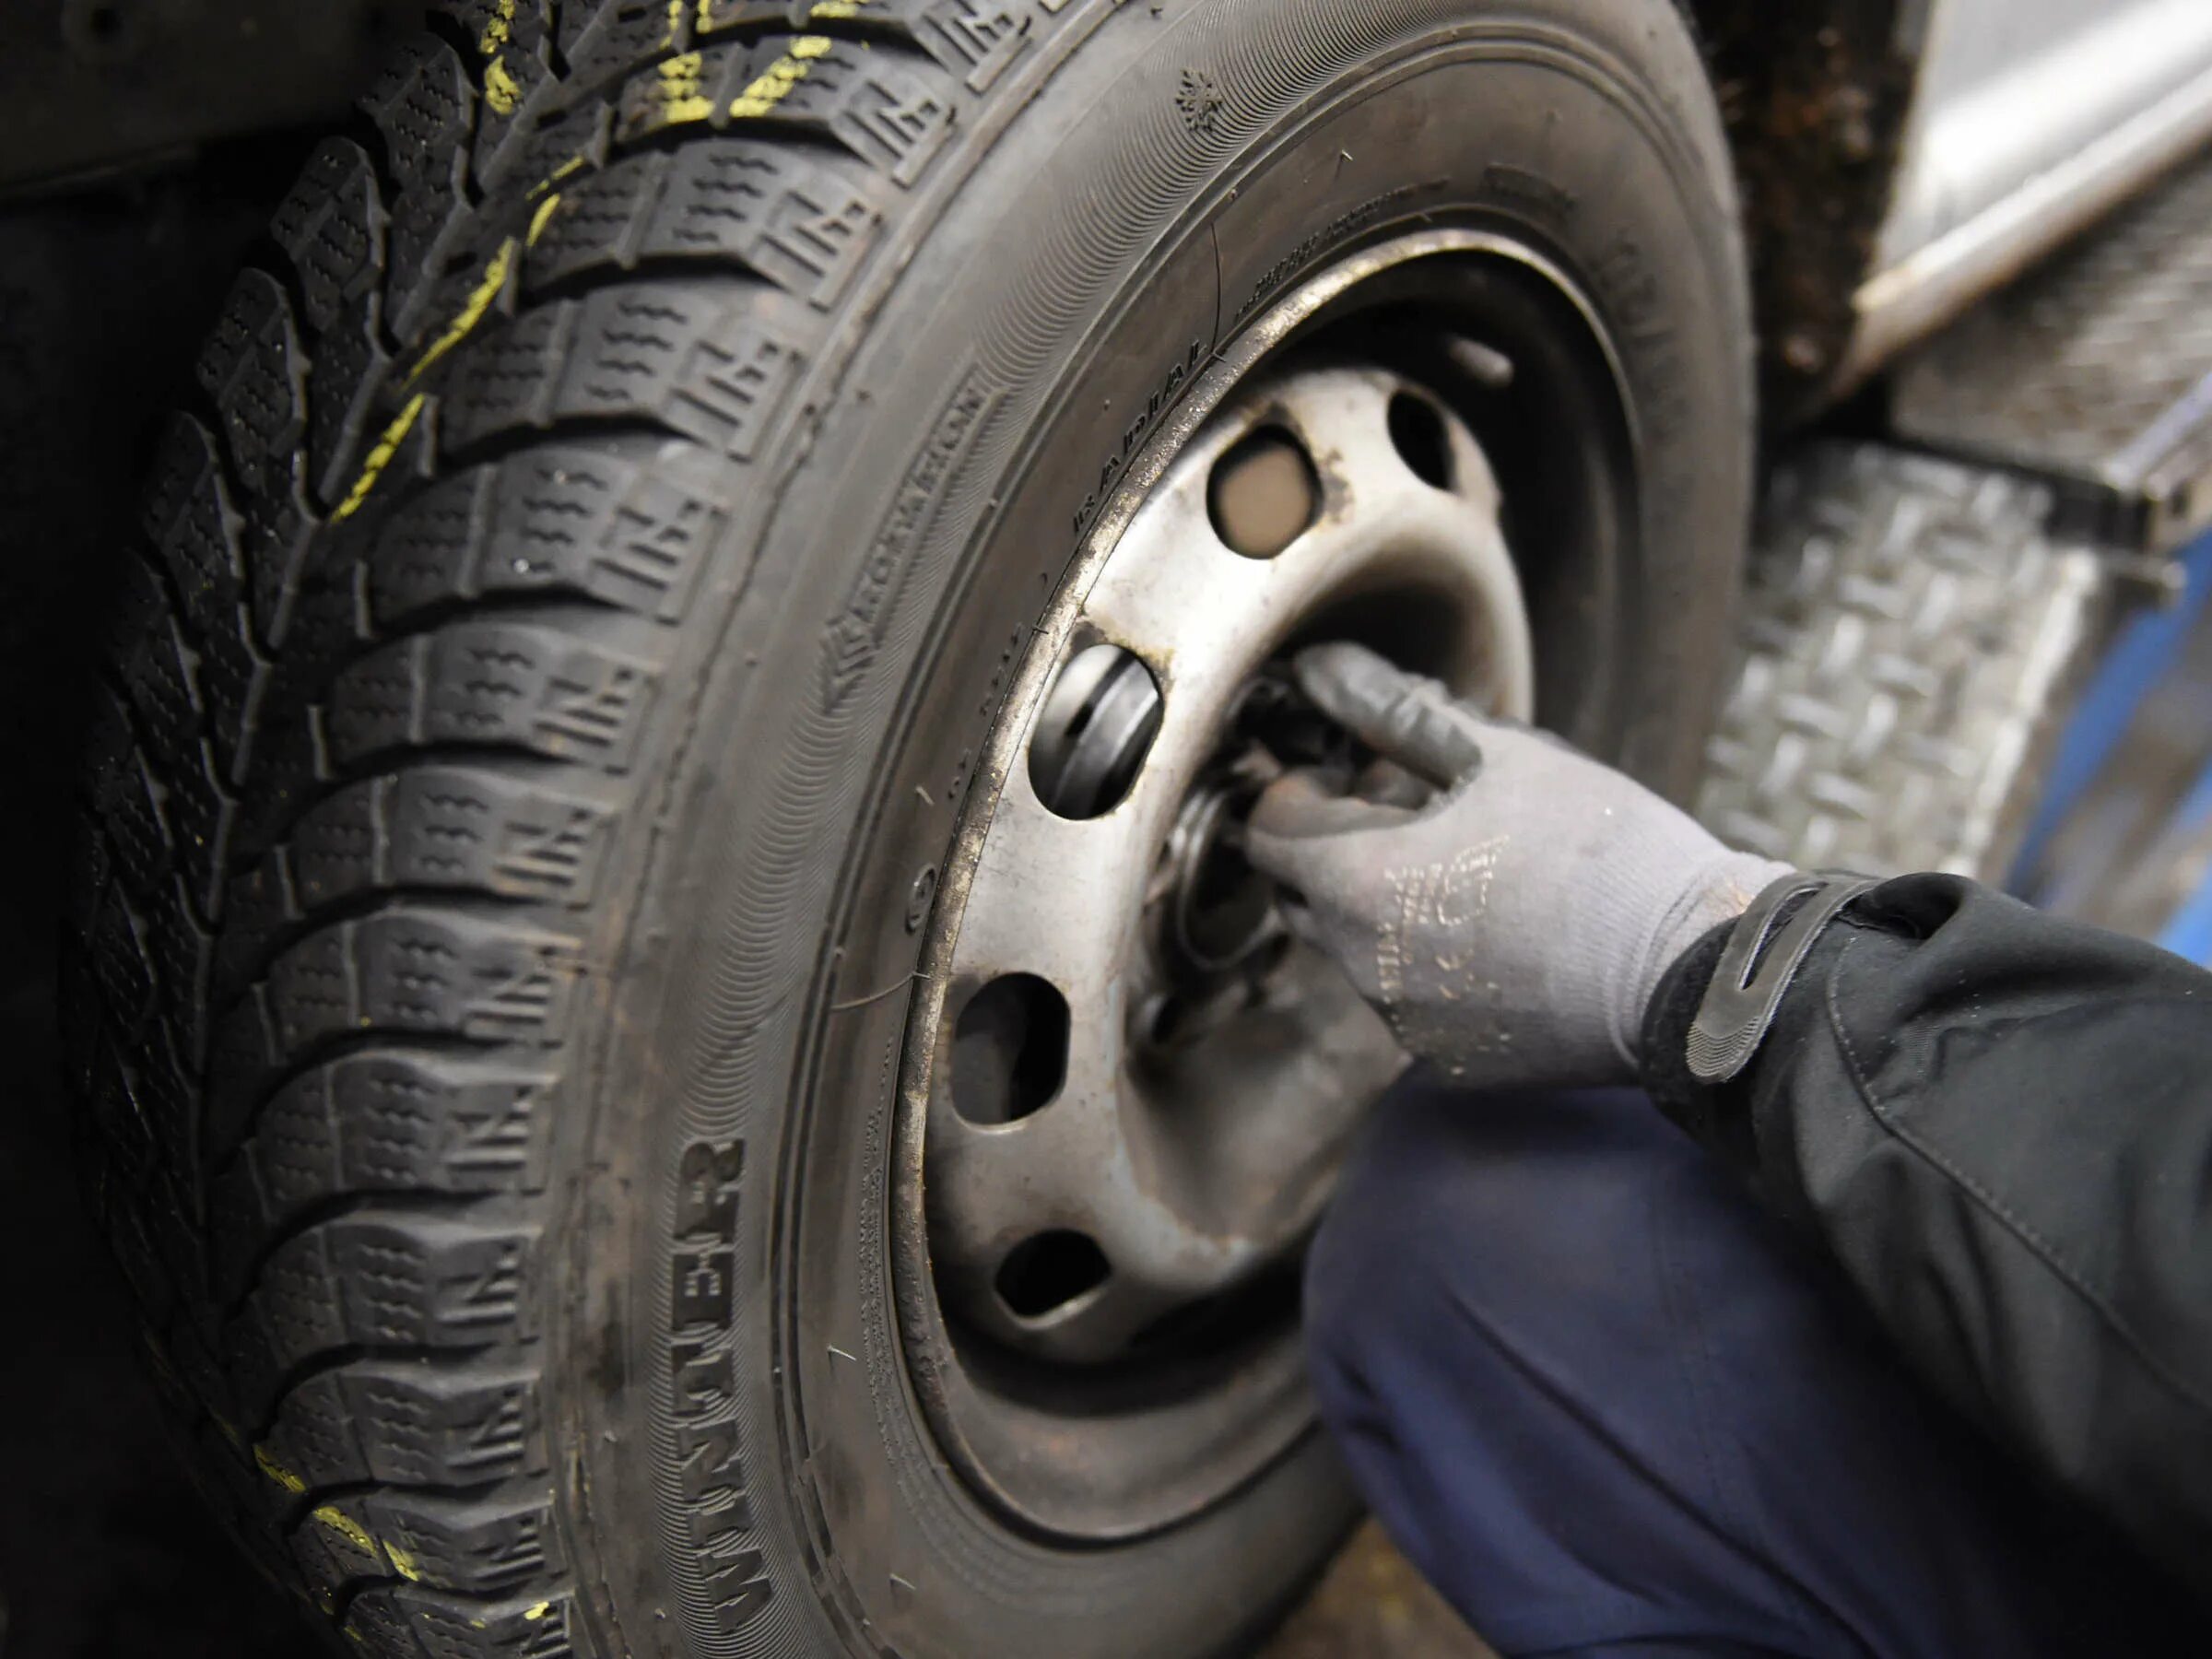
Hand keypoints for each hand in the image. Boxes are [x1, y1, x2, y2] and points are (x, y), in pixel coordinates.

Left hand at [1246, 644, 1792, 1086]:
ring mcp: (1400, 1022)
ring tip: (1469, 868)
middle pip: (1298, 893)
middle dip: (1331, 847)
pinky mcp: (1444, 1061)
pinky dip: (1428, 961)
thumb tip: (1319, 669)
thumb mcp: (1496, 755)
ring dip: (1380, 903)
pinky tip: (1502, 932)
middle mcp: (1358, 964)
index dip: (1296, 789)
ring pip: (1352, 948)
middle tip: (1409, 810)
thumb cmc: (1600, 847)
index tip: (1347, 770)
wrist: (1691, 970)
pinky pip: (1406, 999)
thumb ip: (1391, 710)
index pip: (1265, 830)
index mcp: (1357, 882)